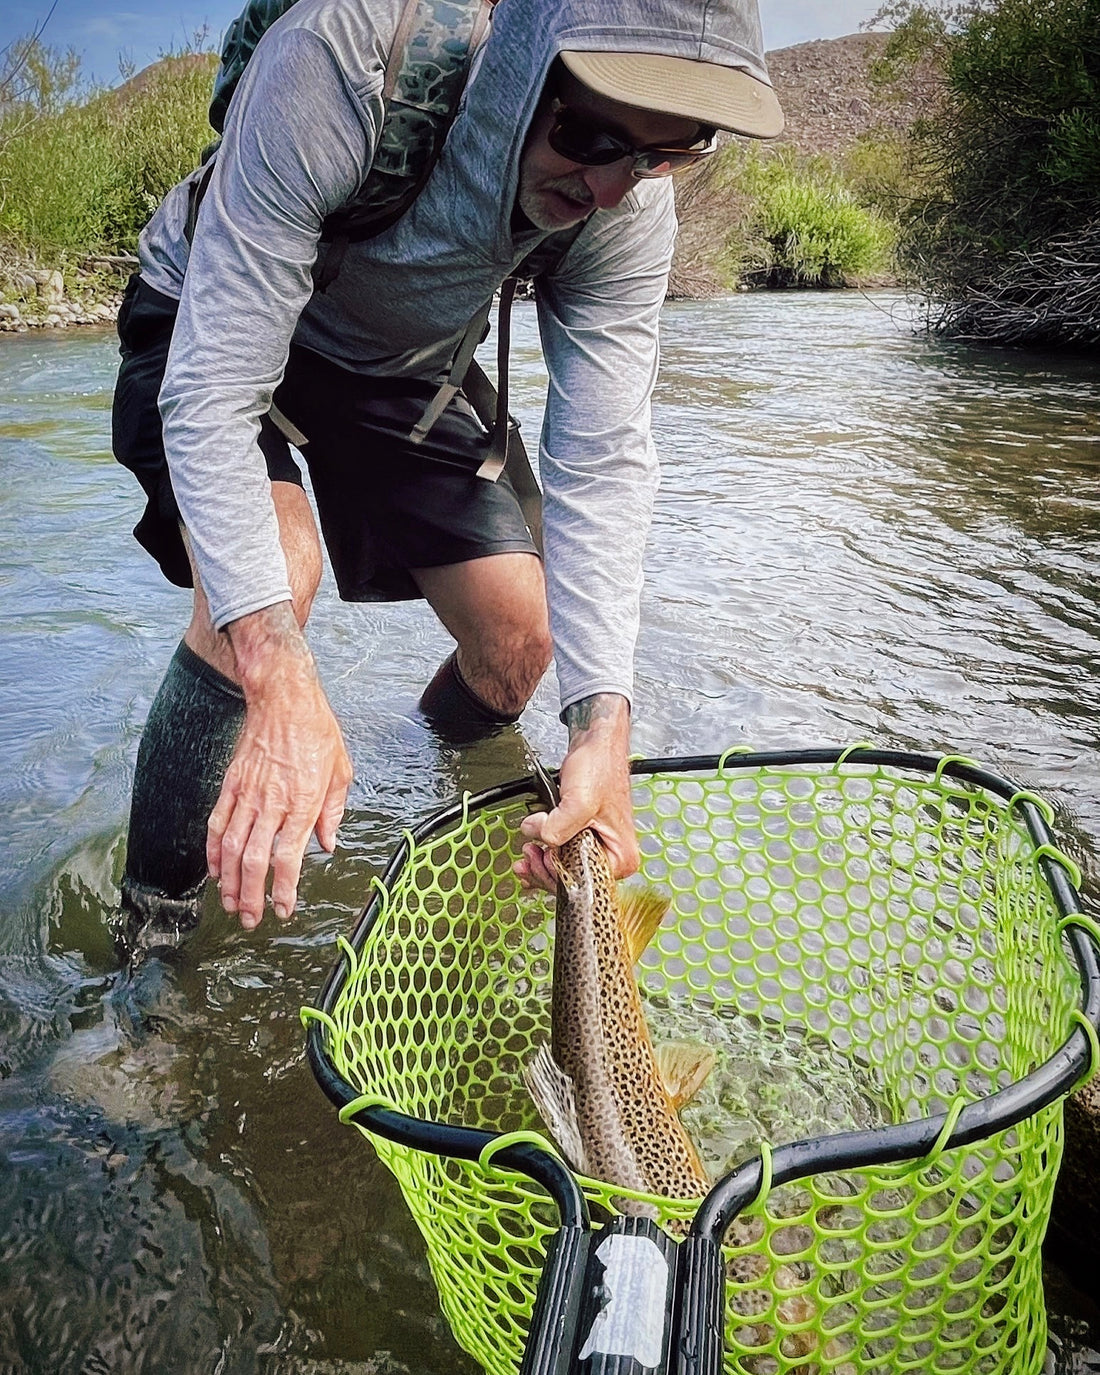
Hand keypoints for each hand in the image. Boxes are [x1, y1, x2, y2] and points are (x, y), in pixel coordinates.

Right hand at [206, 603, 352, 928]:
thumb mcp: (341, 772)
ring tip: (231, 904)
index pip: (288, 857)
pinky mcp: (231, 784)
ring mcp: (248, 794)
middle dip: (251, 896)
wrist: (283, 699)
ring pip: (233, 848)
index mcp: (303, 803)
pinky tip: (216, 870)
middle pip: (255, 860)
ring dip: (230, 881)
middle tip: (250, 919)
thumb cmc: (318, 733)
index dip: (282, 889)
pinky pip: (218, 823)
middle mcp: (272, 803)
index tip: (282, 910)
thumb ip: (332, 813)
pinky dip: (214, 851)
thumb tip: (327, 845)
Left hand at [514, 693, 637, 893]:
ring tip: (527, 850)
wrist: (597, 745)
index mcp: (620, 857)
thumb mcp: (579, 801)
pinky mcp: (584, 836)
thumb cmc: (601, 769)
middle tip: (528, 854)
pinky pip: (562, 854)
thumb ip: (557, 826)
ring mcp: (597, 846)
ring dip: (541, 862)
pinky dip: (544, 854)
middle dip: (545, 870)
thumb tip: (534, 834)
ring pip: (564, 868)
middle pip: (572, 880)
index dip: (557, 875)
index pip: (584, 884)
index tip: (541, 858)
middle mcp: (612, 856)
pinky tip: (532, 850)